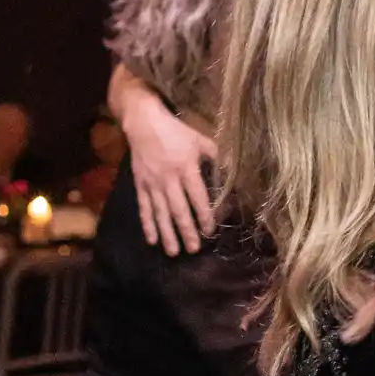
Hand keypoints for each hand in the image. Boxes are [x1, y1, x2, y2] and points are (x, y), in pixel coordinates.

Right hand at [114, 73, 215, 254]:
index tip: (210, 230)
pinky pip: (144, 208)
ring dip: (167, 234)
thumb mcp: (201, 140)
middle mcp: (168, 178)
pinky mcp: (140, 185)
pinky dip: (147, 225)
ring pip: (160, 213)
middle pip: (178, 209)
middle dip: (187, 231)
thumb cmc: (177, 132)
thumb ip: (217, 157)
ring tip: (174, 252)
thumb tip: (234, 171)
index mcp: (186, 167)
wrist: (143, 123)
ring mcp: (152, 183)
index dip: (204, 214)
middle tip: (194, 249)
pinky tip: (152, 240)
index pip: (197, 196)